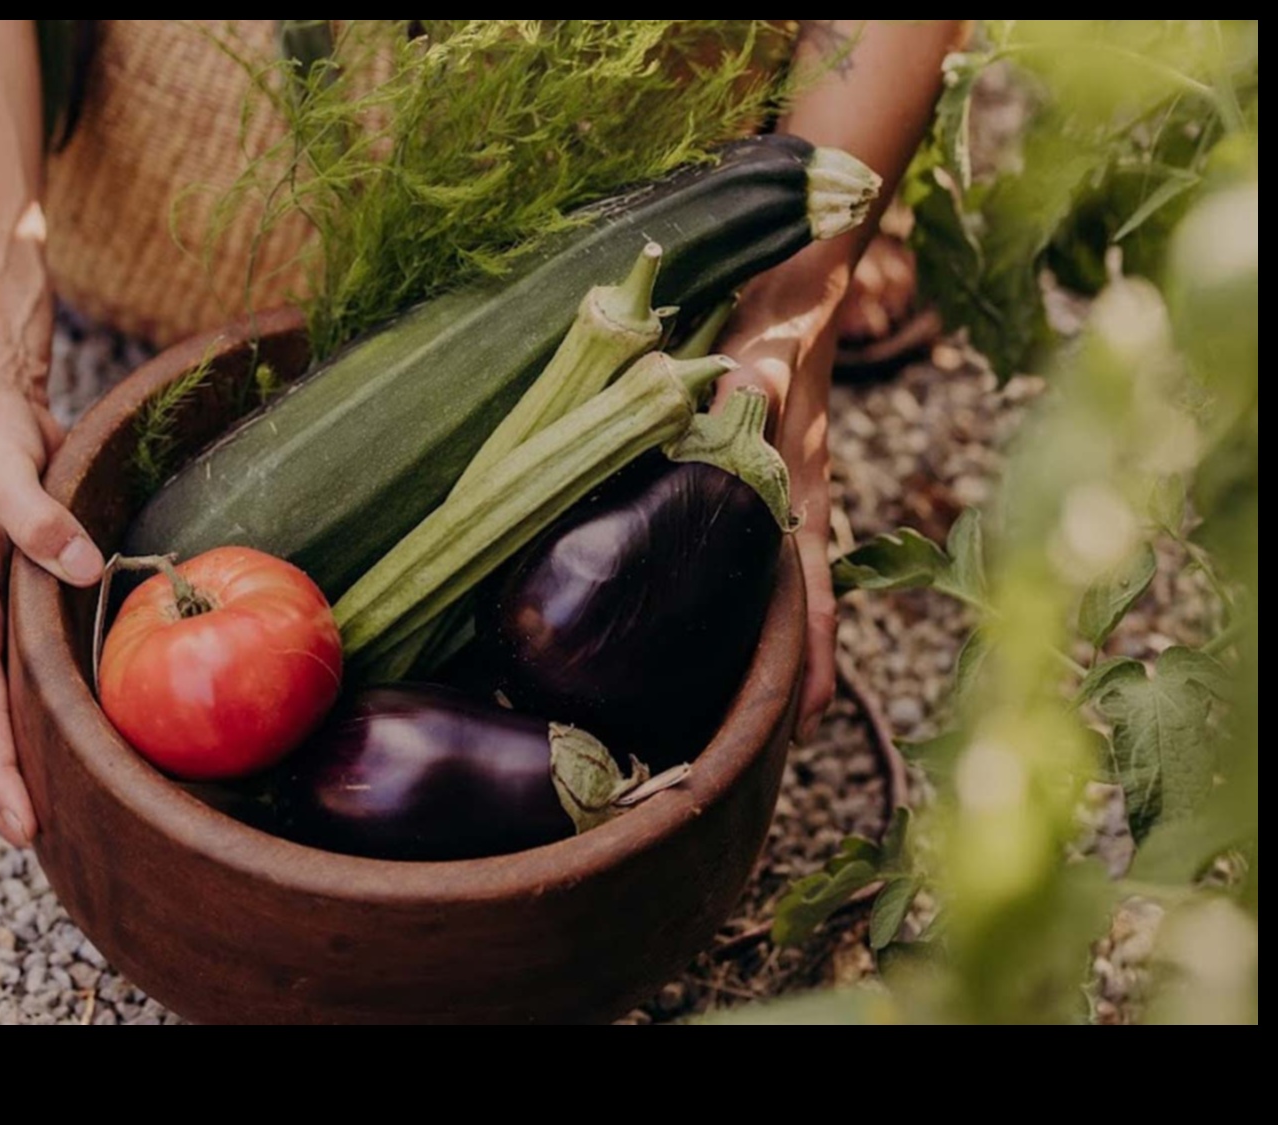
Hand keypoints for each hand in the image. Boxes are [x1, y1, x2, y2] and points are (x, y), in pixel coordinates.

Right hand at [0, 338, 104, 847]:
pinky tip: (81, 725)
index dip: (0, 767)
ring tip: (63, 805)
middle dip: (9, 782)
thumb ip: (40, 519)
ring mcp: (0, 614)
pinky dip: (50, 705)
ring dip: (29, 752)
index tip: (21, 823)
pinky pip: (34, 667)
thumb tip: (85, 567)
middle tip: (42, 840)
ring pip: (9, 700)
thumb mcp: (9, 471)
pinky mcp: (26, 598)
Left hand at [715, 258, 847, 743]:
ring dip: (759, 632)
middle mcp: (788, 497)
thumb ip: (764, 362)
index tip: (809, 722)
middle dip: (784, 668)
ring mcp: (770, 486)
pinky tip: (700, 602)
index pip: (811, 584)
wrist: (801, 271)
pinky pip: (746, 539)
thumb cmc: (788, 303)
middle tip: (762, 741)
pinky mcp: (749, 467)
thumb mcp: (772, 334)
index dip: (811, 652)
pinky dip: (739, 582)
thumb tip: (747, 389)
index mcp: (798, 484)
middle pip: (791, 599)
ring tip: (727, 696)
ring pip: (770, 576)